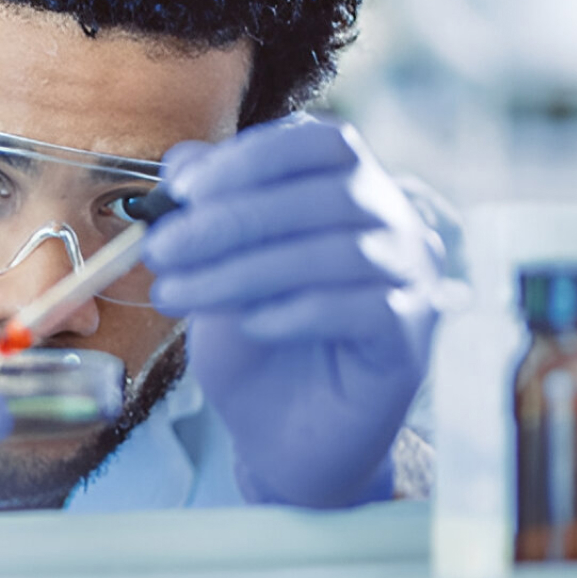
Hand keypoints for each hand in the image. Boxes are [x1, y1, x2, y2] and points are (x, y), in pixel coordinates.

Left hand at [145, 116, 443, 507]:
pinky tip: (250, 324)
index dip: (252, 157)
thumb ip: (206, 211)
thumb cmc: (252, 340)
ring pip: (339, 252)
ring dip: (246, 270)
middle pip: (328, 193)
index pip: (321, 141)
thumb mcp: (213, 267)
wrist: (282, 436)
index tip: (182, 191)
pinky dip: (298, 310)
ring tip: (180, 294)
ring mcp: (414, 279)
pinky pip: (364, 308)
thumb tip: (184, 162)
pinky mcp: (411, 337)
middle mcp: (396, 224)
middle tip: (162, 250)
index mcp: (351, 190)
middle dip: (232, 219)